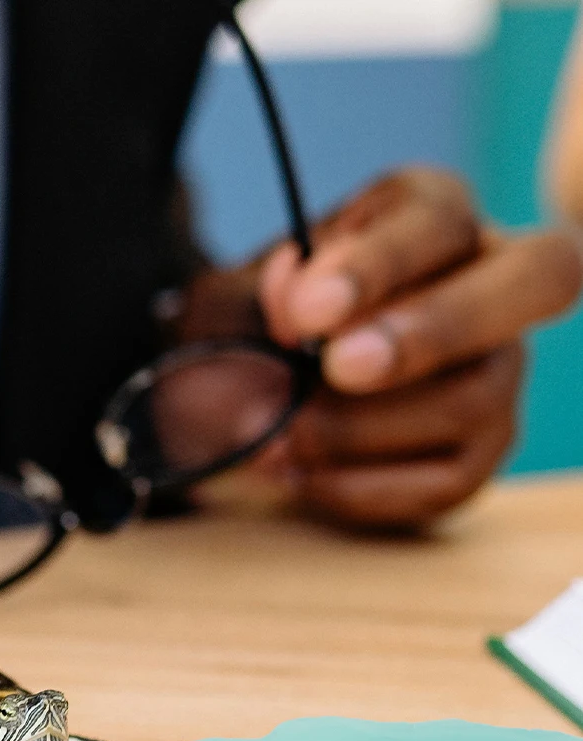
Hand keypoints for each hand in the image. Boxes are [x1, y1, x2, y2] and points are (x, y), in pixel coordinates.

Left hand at [174, 168, 582, 526]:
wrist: (248, 397)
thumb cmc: (259, 328)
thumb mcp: (241, 294)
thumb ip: (265, 292)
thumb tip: (299, 307)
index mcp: (430, 216)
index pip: (439, 220)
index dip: (379, 266)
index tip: (306, 312)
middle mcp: (490, 283)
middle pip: (537, 280)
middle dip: (432, 329)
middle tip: (339, 367)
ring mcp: (496, 373)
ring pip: (473, 399)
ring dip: (360, 427)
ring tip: (279, 435)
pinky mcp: (477, 453)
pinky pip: (446, 482)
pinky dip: (362, 486)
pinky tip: (301, 474)